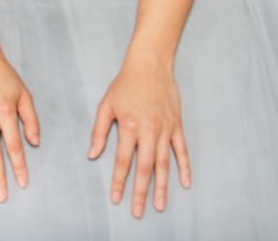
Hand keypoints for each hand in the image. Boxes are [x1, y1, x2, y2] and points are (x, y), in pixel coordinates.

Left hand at [87, 54, 190, 217]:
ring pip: (164, 163)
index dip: (119, 181)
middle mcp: (148, 130)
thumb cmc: (125, 85)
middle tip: (138, 211)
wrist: (150, 65)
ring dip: (162, 186)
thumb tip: (92, 154)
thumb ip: (99, 131)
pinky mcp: (177, 126)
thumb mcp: (106, 104)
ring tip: (159, 205)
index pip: (122, 160)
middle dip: (141, 191)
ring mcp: (165, 129)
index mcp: (129, 126)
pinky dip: (184, 168)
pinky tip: (185, 183)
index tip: (116, 198)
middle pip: (145, 167)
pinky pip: (182, 151)